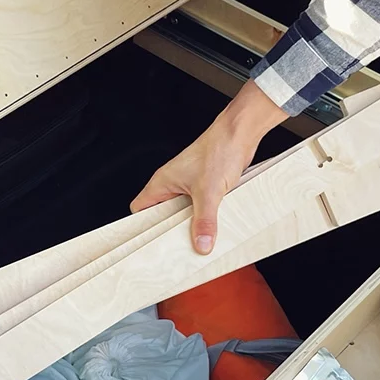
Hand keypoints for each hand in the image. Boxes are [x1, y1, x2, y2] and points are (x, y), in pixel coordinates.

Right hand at [131, 80, 287, 253]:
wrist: (240, 134)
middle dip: (171, 231)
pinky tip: (214, 224)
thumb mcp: (210, 192)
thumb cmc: (218, 150)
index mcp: (162, 182)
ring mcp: (188, 186)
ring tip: (199, 236)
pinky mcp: (204, 187)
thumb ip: (205, 221)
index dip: (142, 227)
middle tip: (179, 245)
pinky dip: (205, 217)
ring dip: (191, 224)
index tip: (152, 243)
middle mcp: (172, 184)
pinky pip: (198, 208)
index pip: (139, 209)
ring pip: (182, 213)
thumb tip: (201, 244)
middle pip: (162, 215)